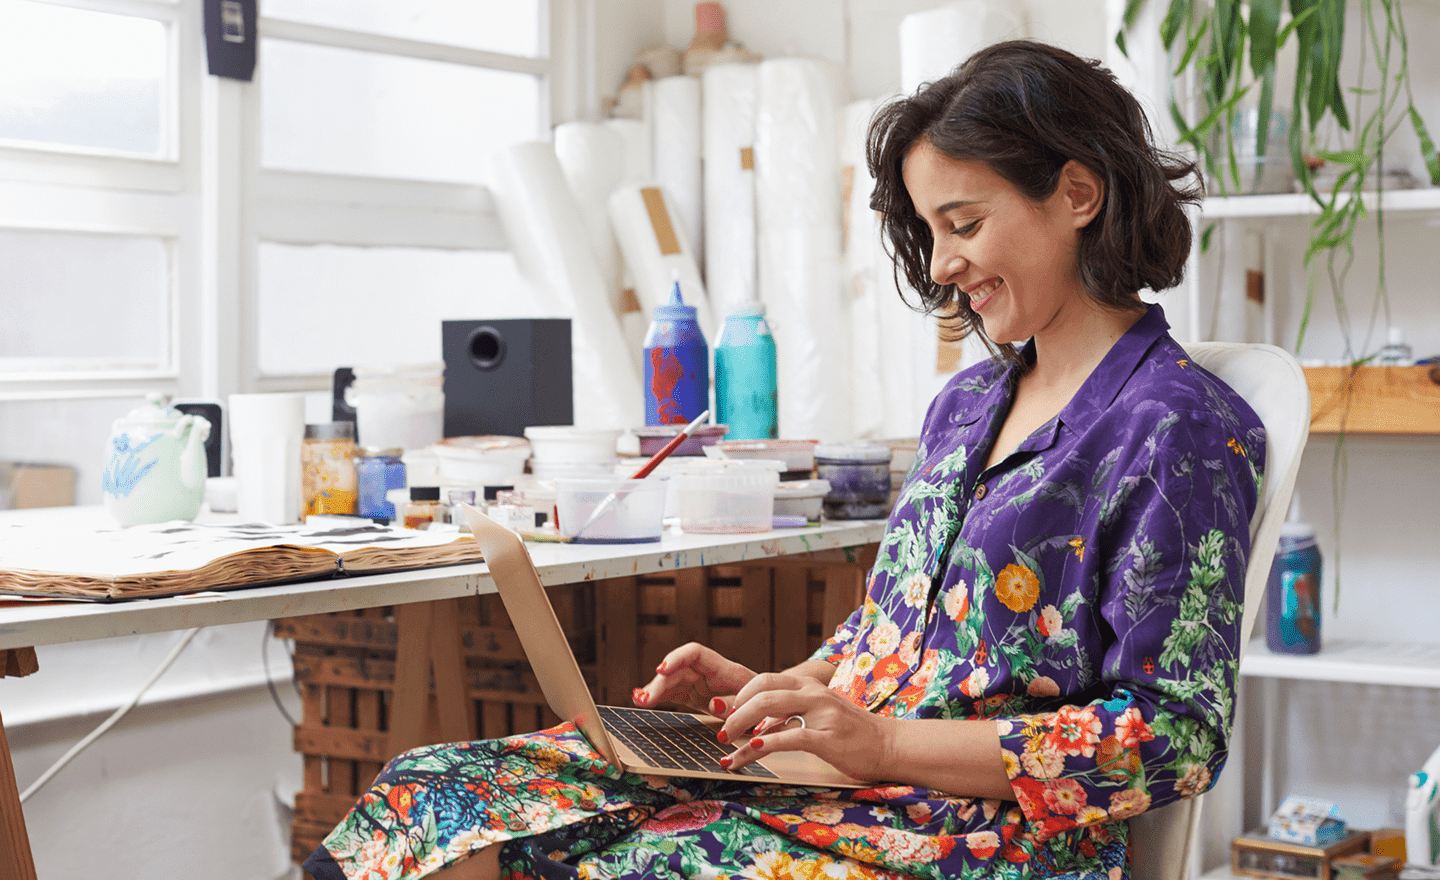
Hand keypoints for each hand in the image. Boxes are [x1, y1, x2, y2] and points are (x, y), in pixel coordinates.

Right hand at [632, 642, 756, 716]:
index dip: (676, 658)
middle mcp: (710, 673)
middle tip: (645, 699)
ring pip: (673, 681)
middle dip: (660, 682)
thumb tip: (712, 703)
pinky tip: (644, 700)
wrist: (773, 711)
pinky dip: (660, 697)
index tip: (661, 670)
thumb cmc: (767, 706)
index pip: (695, 653)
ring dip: (655, 690)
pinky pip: (675, 693)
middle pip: (679, 670)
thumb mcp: (757, 707)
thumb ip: (734, 704)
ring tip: (639, 700)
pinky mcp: (697, 696)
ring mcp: (702, 684)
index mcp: (726, 670)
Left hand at [716, 671, 890, 781]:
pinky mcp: (829, 737)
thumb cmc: (849, 732)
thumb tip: (752, 725)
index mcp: (808, 685)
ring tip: (728, 743)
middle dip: (735, 710)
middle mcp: (813, 693)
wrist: (888, 745)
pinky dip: (770, 742)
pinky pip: (793, 736)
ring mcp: (822, 713)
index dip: (738, 693)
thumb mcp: (817, 715)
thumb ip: (788, 714)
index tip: (720, 709)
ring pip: (772, 707)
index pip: (764, 679)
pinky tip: (755, 749)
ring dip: (743, 724)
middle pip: (763, 689)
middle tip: (721, 730)